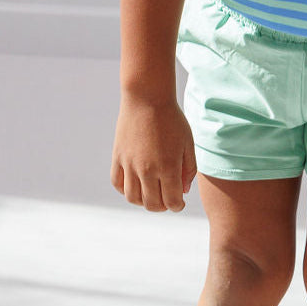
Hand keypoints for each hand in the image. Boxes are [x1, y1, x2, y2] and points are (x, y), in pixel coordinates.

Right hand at [110, 94, 197, 211]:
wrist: (147, 98)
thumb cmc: (172, 120)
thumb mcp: (188, 144)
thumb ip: (188, 170)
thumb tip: (183, 191)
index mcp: (168, 167)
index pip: (171, 202)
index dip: (177, 206)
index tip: (179, 202)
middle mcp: (147, 170)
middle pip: (152, 204)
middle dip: (162, 206)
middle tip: (167, 199)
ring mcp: (130, 164)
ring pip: (133, 198)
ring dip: (143, 202)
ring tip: (151, 194)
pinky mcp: (118, 157)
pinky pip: (117, 184)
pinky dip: (126, 190)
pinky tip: (136, 184)